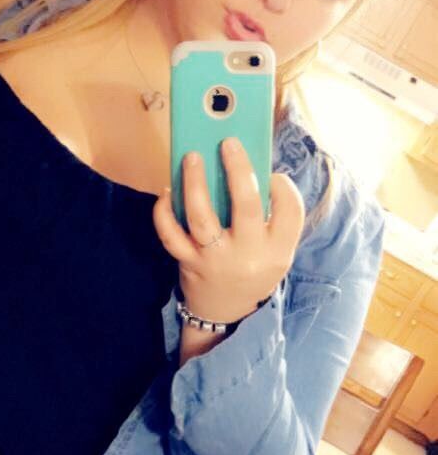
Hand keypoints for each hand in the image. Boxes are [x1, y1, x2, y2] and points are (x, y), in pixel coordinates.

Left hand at [153, 139, 305, 323]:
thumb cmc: (253, 268)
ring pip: (202, 216)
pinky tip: (166, 192)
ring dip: (195, 183)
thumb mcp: (274, 249)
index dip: (282, 186)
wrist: (226, 312)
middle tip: (228, 142)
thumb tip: (247, 165)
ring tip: (192, 157)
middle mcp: (249, 255)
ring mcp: (216, 260)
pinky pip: (171, 235)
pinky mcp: (189, 263)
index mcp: (278, 250)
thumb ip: (269, 215)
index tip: (271, 172)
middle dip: (238, 169)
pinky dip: (164, 212)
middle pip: (247, 205)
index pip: (289, 210)